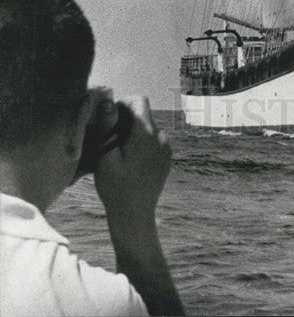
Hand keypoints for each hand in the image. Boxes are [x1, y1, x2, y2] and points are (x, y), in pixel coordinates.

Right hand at [94, 96, 170, 226]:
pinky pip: (154, 141)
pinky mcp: (167, 158)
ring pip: (148, 128)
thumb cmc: (115, 188)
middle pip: (143, 114)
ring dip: (133, 133)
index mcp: (146, 133)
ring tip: (117, 152)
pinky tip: (129, 161)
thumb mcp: (105, 157)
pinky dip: (142, 144)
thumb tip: (108, 101)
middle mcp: (160, 137)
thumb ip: (107, 127)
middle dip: (126, 120)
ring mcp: (166, 148)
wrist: (134, 216)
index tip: (108, 117)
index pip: (139, 100)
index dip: (122, 103)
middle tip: (108, 137)